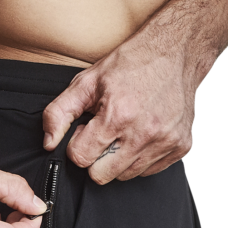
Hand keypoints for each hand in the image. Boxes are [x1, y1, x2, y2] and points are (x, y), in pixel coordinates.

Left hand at [41, 32, 200, 183]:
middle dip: (96, 157)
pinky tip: (141, 134)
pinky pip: (149, 171)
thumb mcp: (87, 81)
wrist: (175, 51)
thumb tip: (48, 142)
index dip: (79, 144)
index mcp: (118, 115)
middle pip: (102, 175)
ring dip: (119, 158)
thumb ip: (59, 112)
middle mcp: (143, 133)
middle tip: (105, 133)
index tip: (87, 130)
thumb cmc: (133, 63)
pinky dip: (141, 158)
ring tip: (125, 130)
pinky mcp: (179, 148)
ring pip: (125, 176)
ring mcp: (164, 142)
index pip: (81, 158)